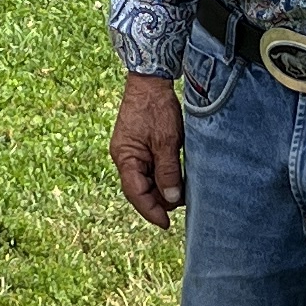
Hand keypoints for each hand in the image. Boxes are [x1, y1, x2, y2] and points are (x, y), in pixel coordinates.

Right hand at [111, 68, 186, 226]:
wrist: (151, 80)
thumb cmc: (156, 108)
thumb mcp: (166, 141)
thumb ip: (168, 171)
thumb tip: (172, 199)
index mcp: (125, 157)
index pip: (136, 193)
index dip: (151, 211)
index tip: (167, 224)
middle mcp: (124, 156)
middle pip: (139, 189)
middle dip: (159, 201)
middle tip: (181, 206)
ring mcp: (130, 151)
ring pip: (145, 180)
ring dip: (161, 189)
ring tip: (181, 194)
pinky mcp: (138, 145)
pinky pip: (148, 168)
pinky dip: (161, 176)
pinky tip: (175, 178)